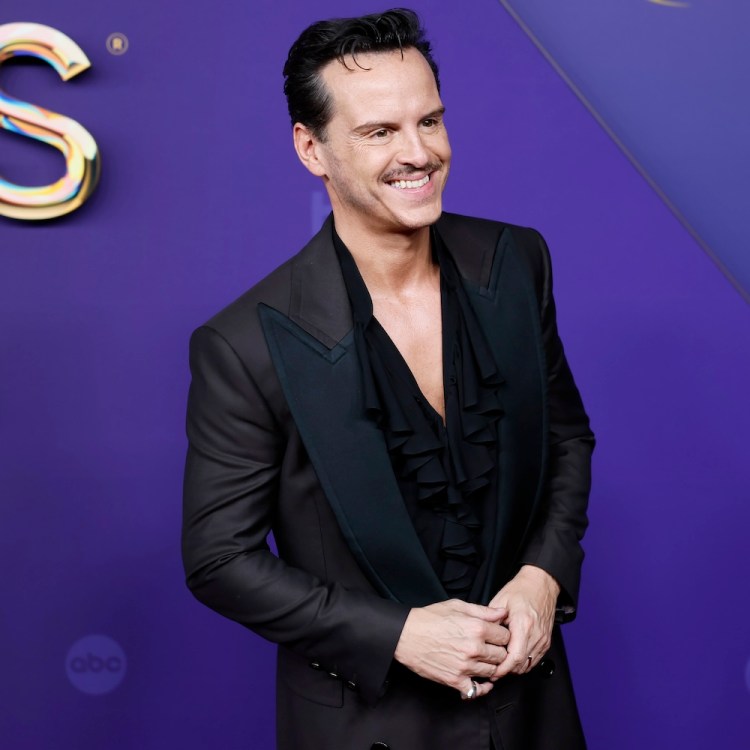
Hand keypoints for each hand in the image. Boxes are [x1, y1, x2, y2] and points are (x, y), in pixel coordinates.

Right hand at [393, 599, 509, 698]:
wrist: (406, 635)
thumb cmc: (429, 618)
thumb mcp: (456, 606)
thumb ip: (482, 610)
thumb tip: (502, 613)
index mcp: (476, 628)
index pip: (505, 636)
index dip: (502, 635)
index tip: (496, 636)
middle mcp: (474, 648)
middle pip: (502, 655)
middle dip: (499, 651)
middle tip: (491, 648)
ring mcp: (465, 666)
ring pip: (493, 672)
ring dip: (491, 667)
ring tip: (483, 660)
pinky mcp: (455, 680)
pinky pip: (477, 690)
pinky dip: (482, 688)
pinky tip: (481, 680)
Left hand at [488, 565, 558, 677]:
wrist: (540, 584)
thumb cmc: (521, 590)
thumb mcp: (500, 602)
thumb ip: (492, 622)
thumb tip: (483, 639)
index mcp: (524, 624)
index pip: (514, 657)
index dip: (502, 668)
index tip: (492, 672)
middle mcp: (536, 635)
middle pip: (521, 664)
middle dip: (506, 671)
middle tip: (492, 671)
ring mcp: (543, 639)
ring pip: (528, 665)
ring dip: (514, 668)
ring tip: (501, 665)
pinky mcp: (546, 641)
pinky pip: (534, 660)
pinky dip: (523, 662)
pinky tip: (512, 659)